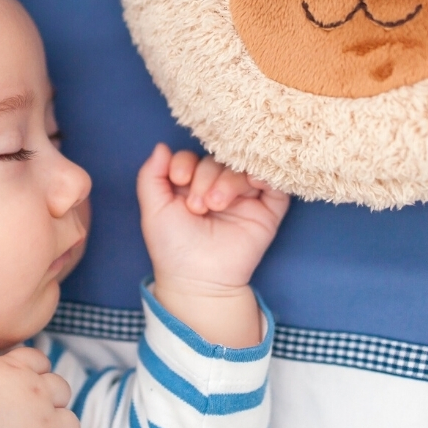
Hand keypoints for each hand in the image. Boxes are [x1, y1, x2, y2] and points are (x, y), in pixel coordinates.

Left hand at [137, 144, 289, 347]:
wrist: (198, 280)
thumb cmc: (173, 248)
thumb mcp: (153, 209)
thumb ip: (151, 176)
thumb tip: (162, 147)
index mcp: (191, 185)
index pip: (193, 157)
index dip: (186, 162)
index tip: (178, 179)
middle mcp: (218, 187)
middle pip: (218, 160)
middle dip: (206, 177)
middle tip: (197, 206)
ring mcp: (244, 198)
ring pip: (243, 168)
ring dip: (229, 181)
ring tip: (216, 205)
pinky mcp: (267, 210)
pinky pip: (276, 184)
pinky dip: (266, 176)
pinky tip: (253, 182)